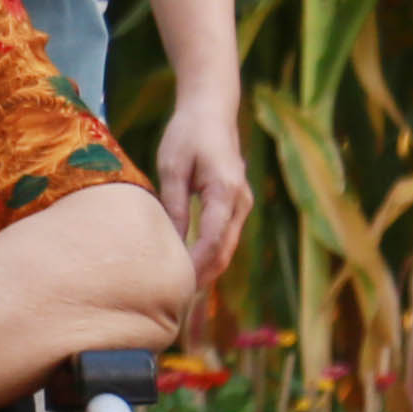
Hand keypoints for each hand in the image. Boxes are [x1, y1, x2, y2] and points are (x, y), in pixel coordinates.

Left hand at [157, 97, 251, 295]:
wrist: (212, 110)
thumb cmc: (188, 134)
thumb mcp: (173, 166)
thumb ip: (173, 204)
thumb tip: (169, 241)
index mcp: (225, 191)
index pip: (213, 239)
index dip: (196, 265)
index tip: (178, 284)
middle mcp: (241, 202)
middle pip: (224, 250)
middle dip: (203, 276)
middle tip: (178, 301)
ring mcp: (242, 204)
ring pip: (226, 246)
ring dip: (208, 269)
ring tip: (183, 292)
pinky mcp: (236, 205)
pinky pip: (225, 236)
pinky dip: (211, 255)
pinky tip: (192, 269)